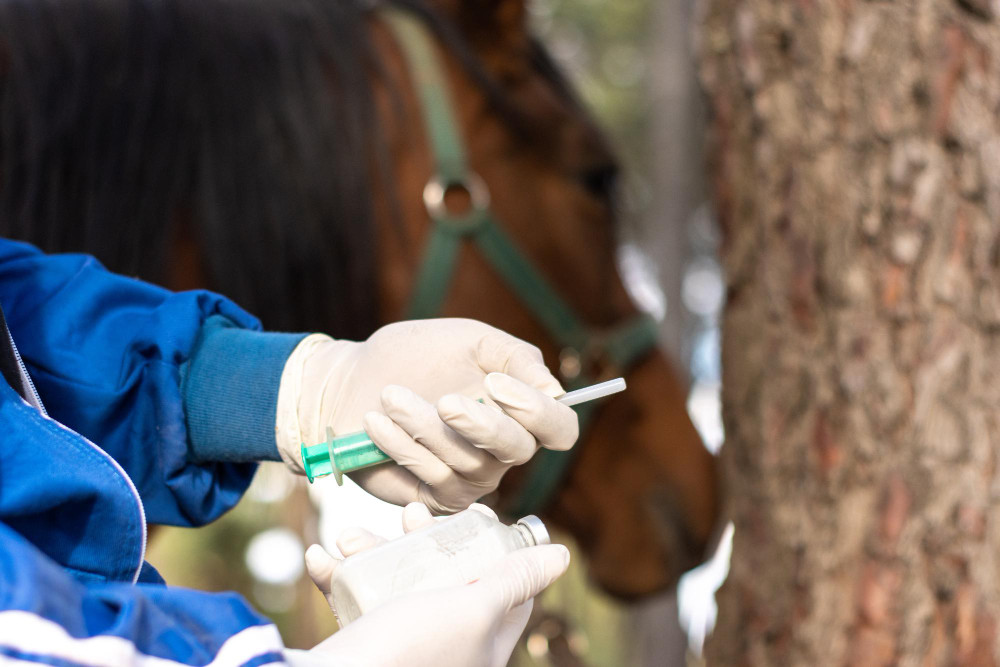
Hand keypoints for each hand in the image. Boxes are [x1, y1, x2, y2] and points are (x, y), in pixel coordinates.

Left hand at [275, 318, 578, 512]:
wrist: (353, 380)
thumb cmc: (416, 355)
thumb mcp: (470, 340)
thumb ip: (516, 357)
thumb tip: (553, 390)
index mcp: (521, 413)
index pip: (559, 428)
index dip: (538, 412)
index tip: (496, 384)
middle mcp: (503, 452)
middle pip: (517, 451)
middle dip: (482, 426)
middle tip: (445, 400)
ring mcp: (470, 479)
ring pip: (467, 464)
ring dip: (426, 427)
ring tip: (390, 396)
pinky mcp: (433, 497)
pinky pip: (430, 477)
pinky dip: (402, 446)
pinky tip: (377, 422)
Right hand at [292, 503, 569, 666]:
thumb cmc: (411, 651)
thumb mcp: (474, 609)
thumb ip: (514, 581)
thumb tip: (562, 554)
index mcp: (483, 645)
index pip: (504, 589)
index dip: (491, 545)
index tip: (473, 513)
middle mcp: (447, 647)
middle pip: (445, 577)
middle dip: (420, 539)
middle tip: (410, 517)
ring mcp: (405, 647)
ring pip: (394, 583)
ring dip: (369, 550)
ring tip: (350, 536)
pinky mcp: (365, 645)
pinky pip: (354, 601)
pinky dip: (337, 576)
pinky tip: (321, 557)